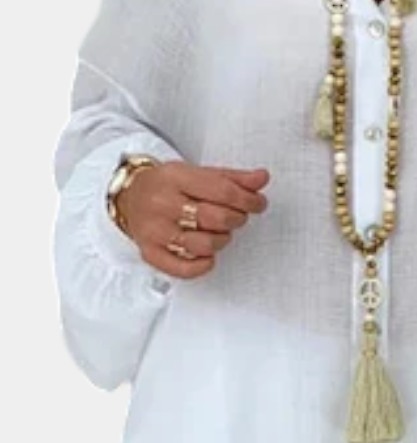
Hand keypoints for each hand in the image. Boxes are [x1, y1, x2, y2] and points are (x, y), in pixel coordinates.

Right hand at [116, 161, 269, 278]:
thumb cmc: (167, 186)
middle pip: (216, 218)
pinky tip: (208, 255)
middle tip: (237, 216)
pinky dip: (203, 265)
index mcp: (175, 178)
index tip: (258, 203)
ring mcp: (155, 231)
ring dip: (222, 240)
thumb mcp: (198, 173)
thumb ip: (233, 178)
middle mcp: (162, 204)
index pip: (222, 191)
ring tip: (220, 232)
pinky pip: (184, 269)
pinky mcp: (150, 253)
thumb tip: (261, 179)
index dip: (248, 199)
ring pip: (204, 245)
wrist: (129, 196)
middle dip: (236, 219)